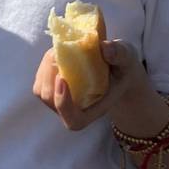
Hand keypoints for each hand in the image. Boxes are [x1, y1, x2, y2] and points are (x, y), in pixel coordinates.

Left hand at [32, 40, 155, 131]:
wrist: (117, 68)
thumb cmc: (123, 68)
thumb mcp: (128, 59)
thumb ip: (120, 54)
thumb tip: (105, 48)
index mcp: (93, 110)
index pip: (73, 121)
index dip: (64, 104)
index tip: (62, 78)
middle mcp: (74, 110)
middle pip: (51, 100)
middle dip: (51, 74)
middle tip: (63, 50)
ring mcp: (60, 101)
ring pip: (41, 89)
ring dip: (46, 66)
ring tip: (62, 49)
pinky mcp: (51, 88)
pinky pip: (40, 78)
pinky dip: (45, 63)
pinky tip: (58, 51)